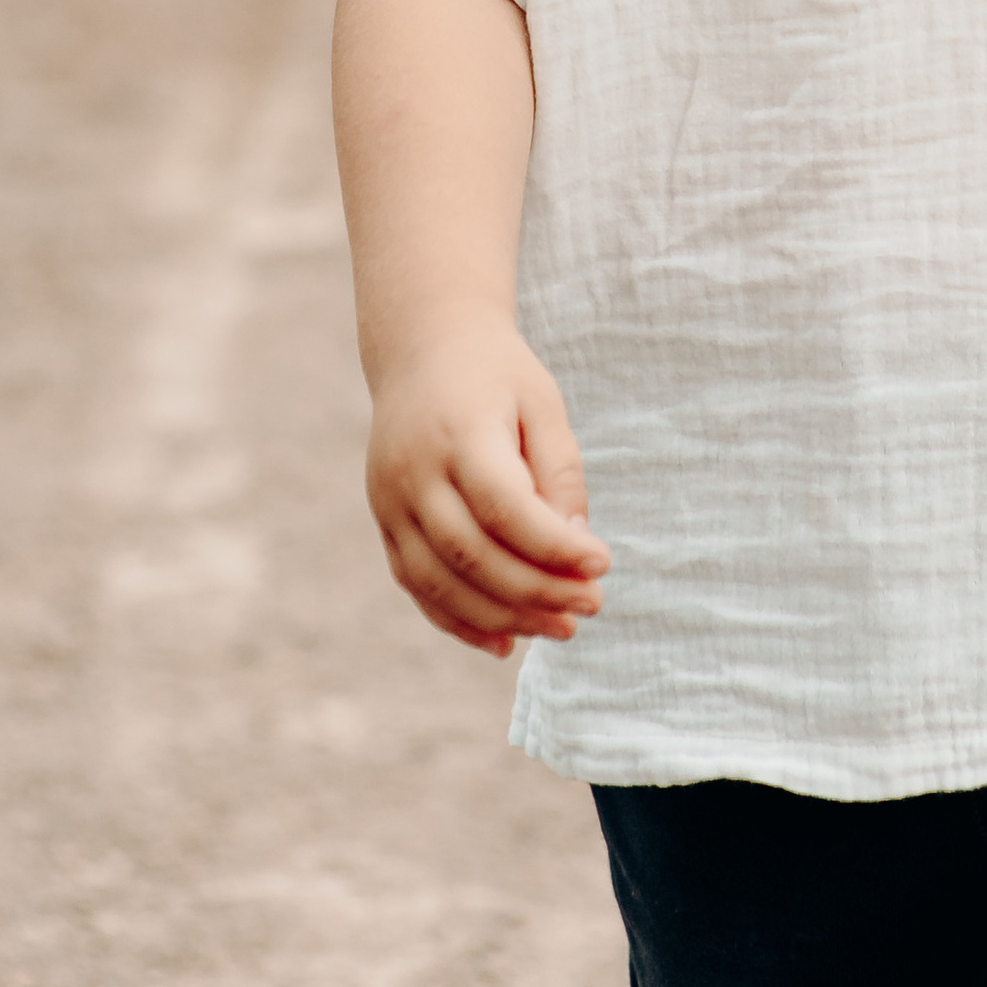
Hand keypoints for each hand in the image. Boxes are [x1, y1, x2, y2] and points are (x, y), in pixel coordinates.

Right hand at [362, 310, 610, 658]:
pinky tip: (506, 641)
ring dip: (503, 618)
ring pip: (441, 583)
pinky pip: (417, 586)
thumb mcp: (542, 403)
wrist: (423, 345)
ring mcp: (389, 501)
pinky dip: (459, 621)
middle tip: (591, 608)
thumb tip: (576, 551)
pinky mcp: (383, 521)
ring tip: (560, 629)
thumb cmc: (497, 373)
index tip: (603, 564)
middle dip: (536, 592)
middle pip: (472, 555)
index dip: (554, 547)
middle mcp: (413, 472)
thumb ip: (560, 473)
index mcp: (458, 432)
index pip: (505, 508)